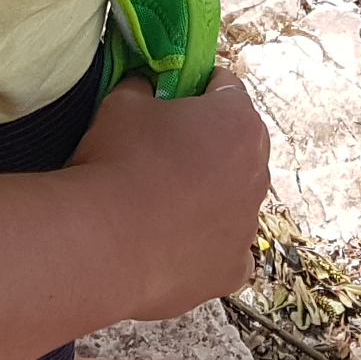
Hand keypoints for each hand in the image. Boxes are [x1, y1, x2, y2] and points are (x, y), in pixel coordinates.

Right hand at [70, 73, 270, 318]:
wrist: (103, 244)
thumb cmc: (117, 164)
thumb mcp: (122, 104)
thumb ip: (142, 88)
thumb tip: (145, 87)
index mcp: (239, 122)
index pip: (226, 88)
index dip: (195, 88)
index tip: (171, 97)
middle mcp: (257, 173)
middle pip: (236, 146)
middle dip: (207, 145)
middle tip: (161, 153)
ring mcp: (247, 226)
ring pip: (232, 201)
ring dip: (206, 198)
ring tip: (157, 206)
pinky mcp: (232, 271)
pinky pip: (223, 252)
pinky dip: (202, 247)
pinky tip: (167, 245)